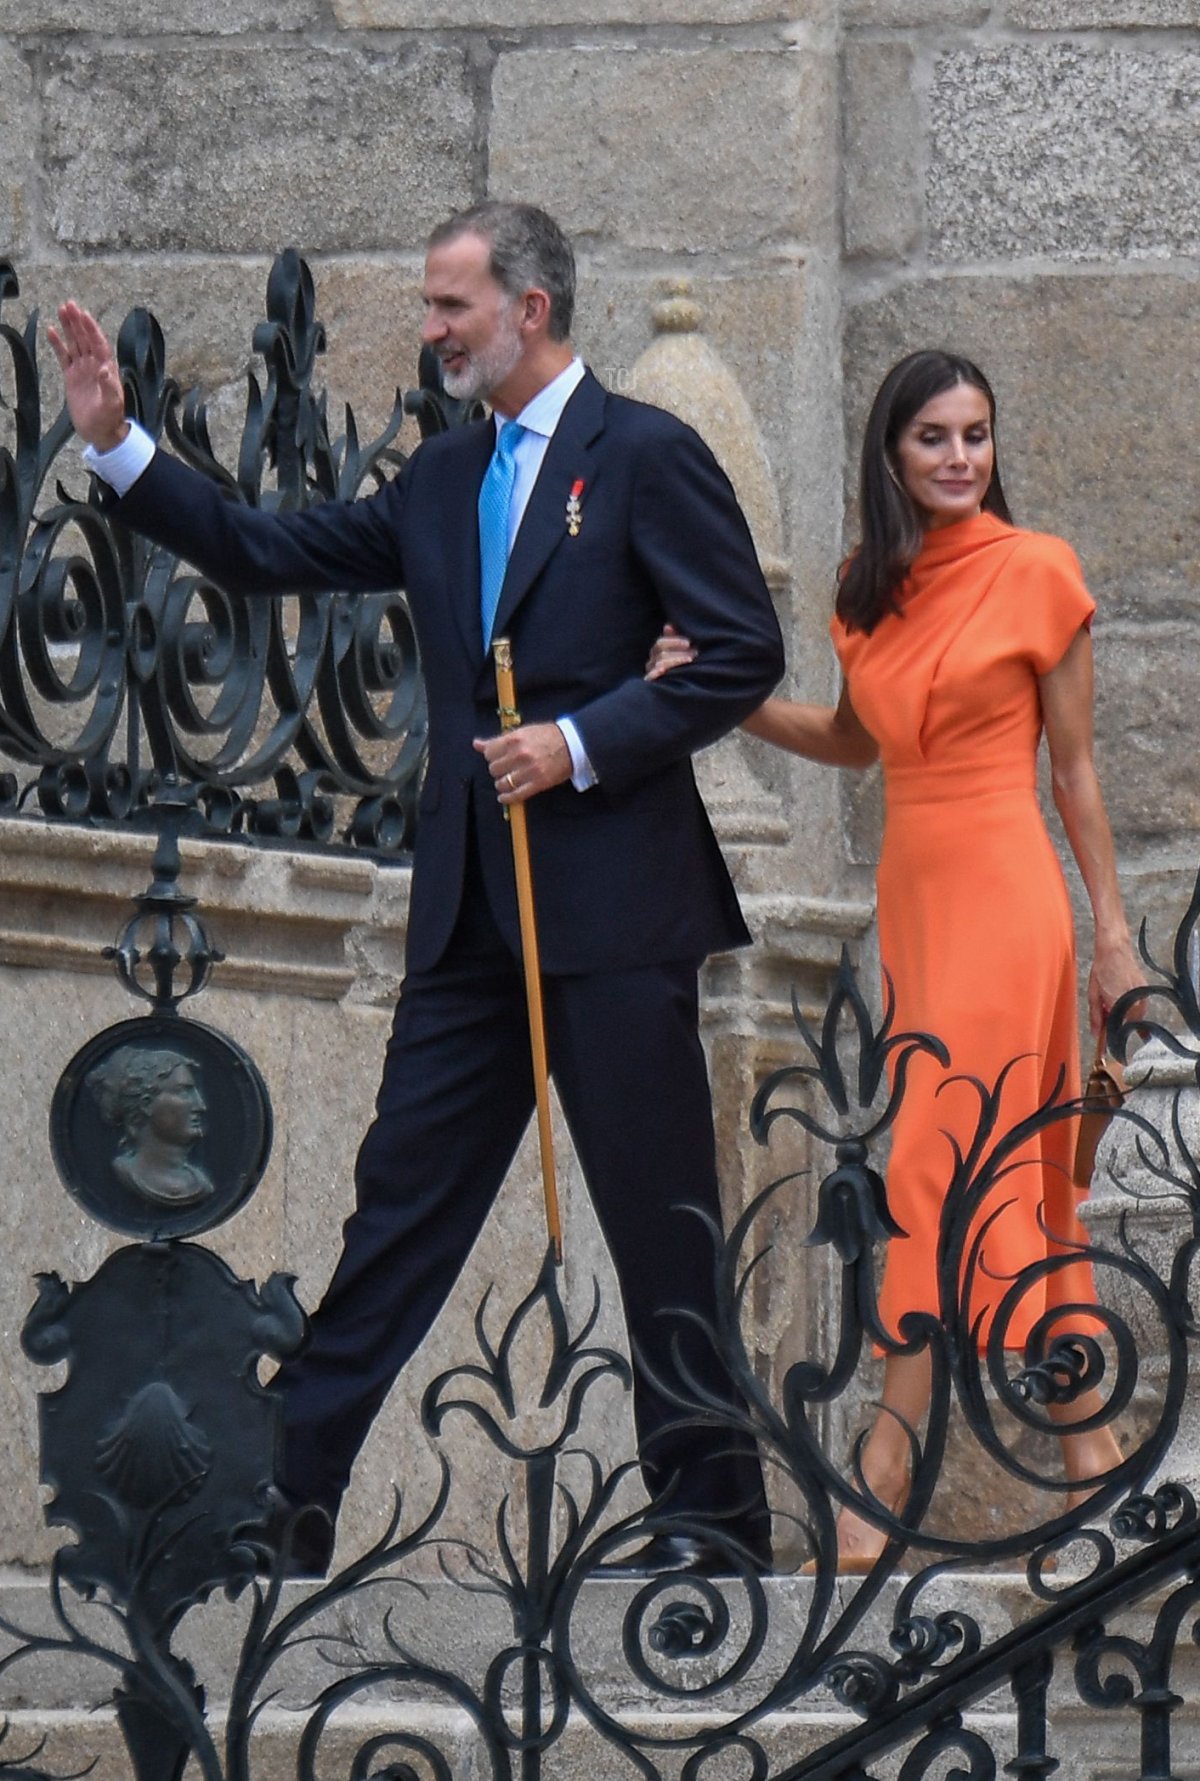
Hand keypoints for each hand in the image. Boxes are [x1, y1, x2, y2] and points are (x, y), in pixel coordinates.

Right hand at [46, 301, 129, 451]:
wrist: (100, 432)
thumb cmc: (110, 418)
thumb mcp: (112, 404)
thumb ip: (109, 387)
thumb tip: (104, 369)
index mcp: (106, 368)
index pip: (98, 344)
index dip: (91, 329)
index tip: (84, 315)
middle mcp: (95, 365)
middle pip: (85, 338)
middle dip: (78, 322)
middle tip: (70, 305)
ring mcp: (82, 370)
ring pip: (74, 343)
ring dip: (69, 327)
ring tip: (62, 310)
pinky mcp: (71, 377)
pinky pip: (64, 356)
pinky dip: (58, 344)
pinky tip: (52, 331)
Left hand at [475, 723, 571, 804]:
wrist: (573, 744)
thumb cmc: (547, 736)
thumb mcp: (522, 732)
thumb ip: (498, 740)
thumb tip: (476, 744)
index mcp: (515, 739)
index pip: (489, 752)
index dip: (491, 756)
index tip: (497, 757)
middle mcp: (520, 755)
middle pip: (494, 769)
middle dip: (497, 769)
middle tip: (505, 768)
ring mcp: (529, 770)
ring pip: (502, 783)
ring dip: (502, 783)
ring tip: (507, 780)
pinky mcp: (538, 784)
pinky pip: (516, 795)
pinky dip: (507, 798)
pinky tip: (504, 797)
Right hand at [644, 622, 695, 680]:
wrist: (680, 689)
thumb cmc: (682, 665)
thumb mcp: (680, 651)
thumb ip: (674, 639)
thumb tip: (668, 625)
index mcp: (657, 651)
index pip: (661, 643)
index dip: (674, 641)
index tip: (688, 642)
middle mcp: (652, 660)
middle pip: (662, 653)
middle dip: (679, 653)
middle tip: (694, 653)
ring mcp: (651, 671)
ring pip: (660, 663)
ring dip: (676, 661)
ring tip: (689, 660)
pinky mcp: (651, 682)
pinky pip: (650, 676)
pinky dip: (655, 673)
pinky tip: (662, 670)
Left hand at [1088, 930, 1145, 1037]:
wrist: (1115, 948)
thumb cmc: (1102, 968)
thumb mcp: (1093, 994)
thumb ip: (1096, 1015)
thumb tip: (1096, 1033)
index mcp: (1119, 1004)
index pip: (1118, 1030)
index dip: (1112, 1038)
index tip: (1106, 1044)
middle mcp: (1134, 1001)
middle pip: (1128, 1025)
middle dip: (1118, 1026)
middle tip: (1105, 1022)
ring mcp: (1142, 996)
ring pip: (1136, 1016)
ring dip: (1124, 1017)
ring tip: (1110, 1006)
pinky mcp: (1145, 990)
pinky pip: (1140, 1007)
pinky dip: (1130, 1008)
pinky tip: (1120, 1000)